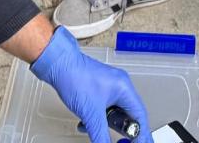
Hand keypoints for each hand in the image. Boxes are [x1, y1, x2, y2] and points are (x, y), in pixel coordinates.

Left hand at [31, 27, 150, 142]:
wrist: (57, 63)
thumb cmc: (74, 77)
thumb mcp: (91, 113)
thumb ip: (101, 134)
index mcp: (124, 89)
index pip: (139, 116)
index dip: (141, 134)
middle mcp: (120, 86)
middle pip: (128, 115)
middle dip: (124, 131)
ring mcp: (109, 87)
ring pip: (114, 113)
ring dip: (106, 125)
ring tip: (100, 133)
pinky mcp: (97, 89)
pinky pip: (103, 109)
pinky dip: (97, 119)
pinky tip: (87, 124)